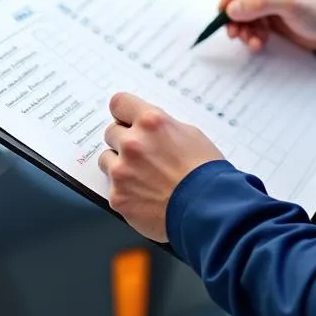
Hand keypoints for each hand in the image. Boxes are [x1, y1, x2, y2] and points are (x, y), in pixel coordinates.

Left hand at [99, 92, 223, 242]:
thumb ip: (162, 128)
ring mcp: (122, 171)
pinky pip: (112, 188)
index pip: (119, 103)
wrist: (208, 211)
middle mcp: (133, 143)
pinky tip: (144, 196)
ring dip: (119, 165)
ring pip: (106, 159)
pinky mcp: (118, 197)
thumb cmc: (206, 174)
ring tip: (142, 177)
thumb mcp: (190, 135)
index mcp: (151, 122)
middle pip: (111, 132)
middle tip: (142, 154)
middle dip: (124, 141)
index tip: (125, 119)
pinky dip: (125, 192)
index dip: (123, 112)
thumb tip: (150, 129)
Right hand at [218, 0, 315, 53]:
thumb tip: (231, 8)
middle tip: (233, 30)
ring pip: (238, 6)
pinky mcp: (265, 10)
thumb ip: (261, 2)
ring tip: (251, 40)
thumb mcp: (292, 2)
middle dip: (234, 10)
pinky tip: (259, 42)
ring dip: (240, 25)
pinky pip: (246, 19)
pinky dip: (249, 32)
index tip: (228, 7)